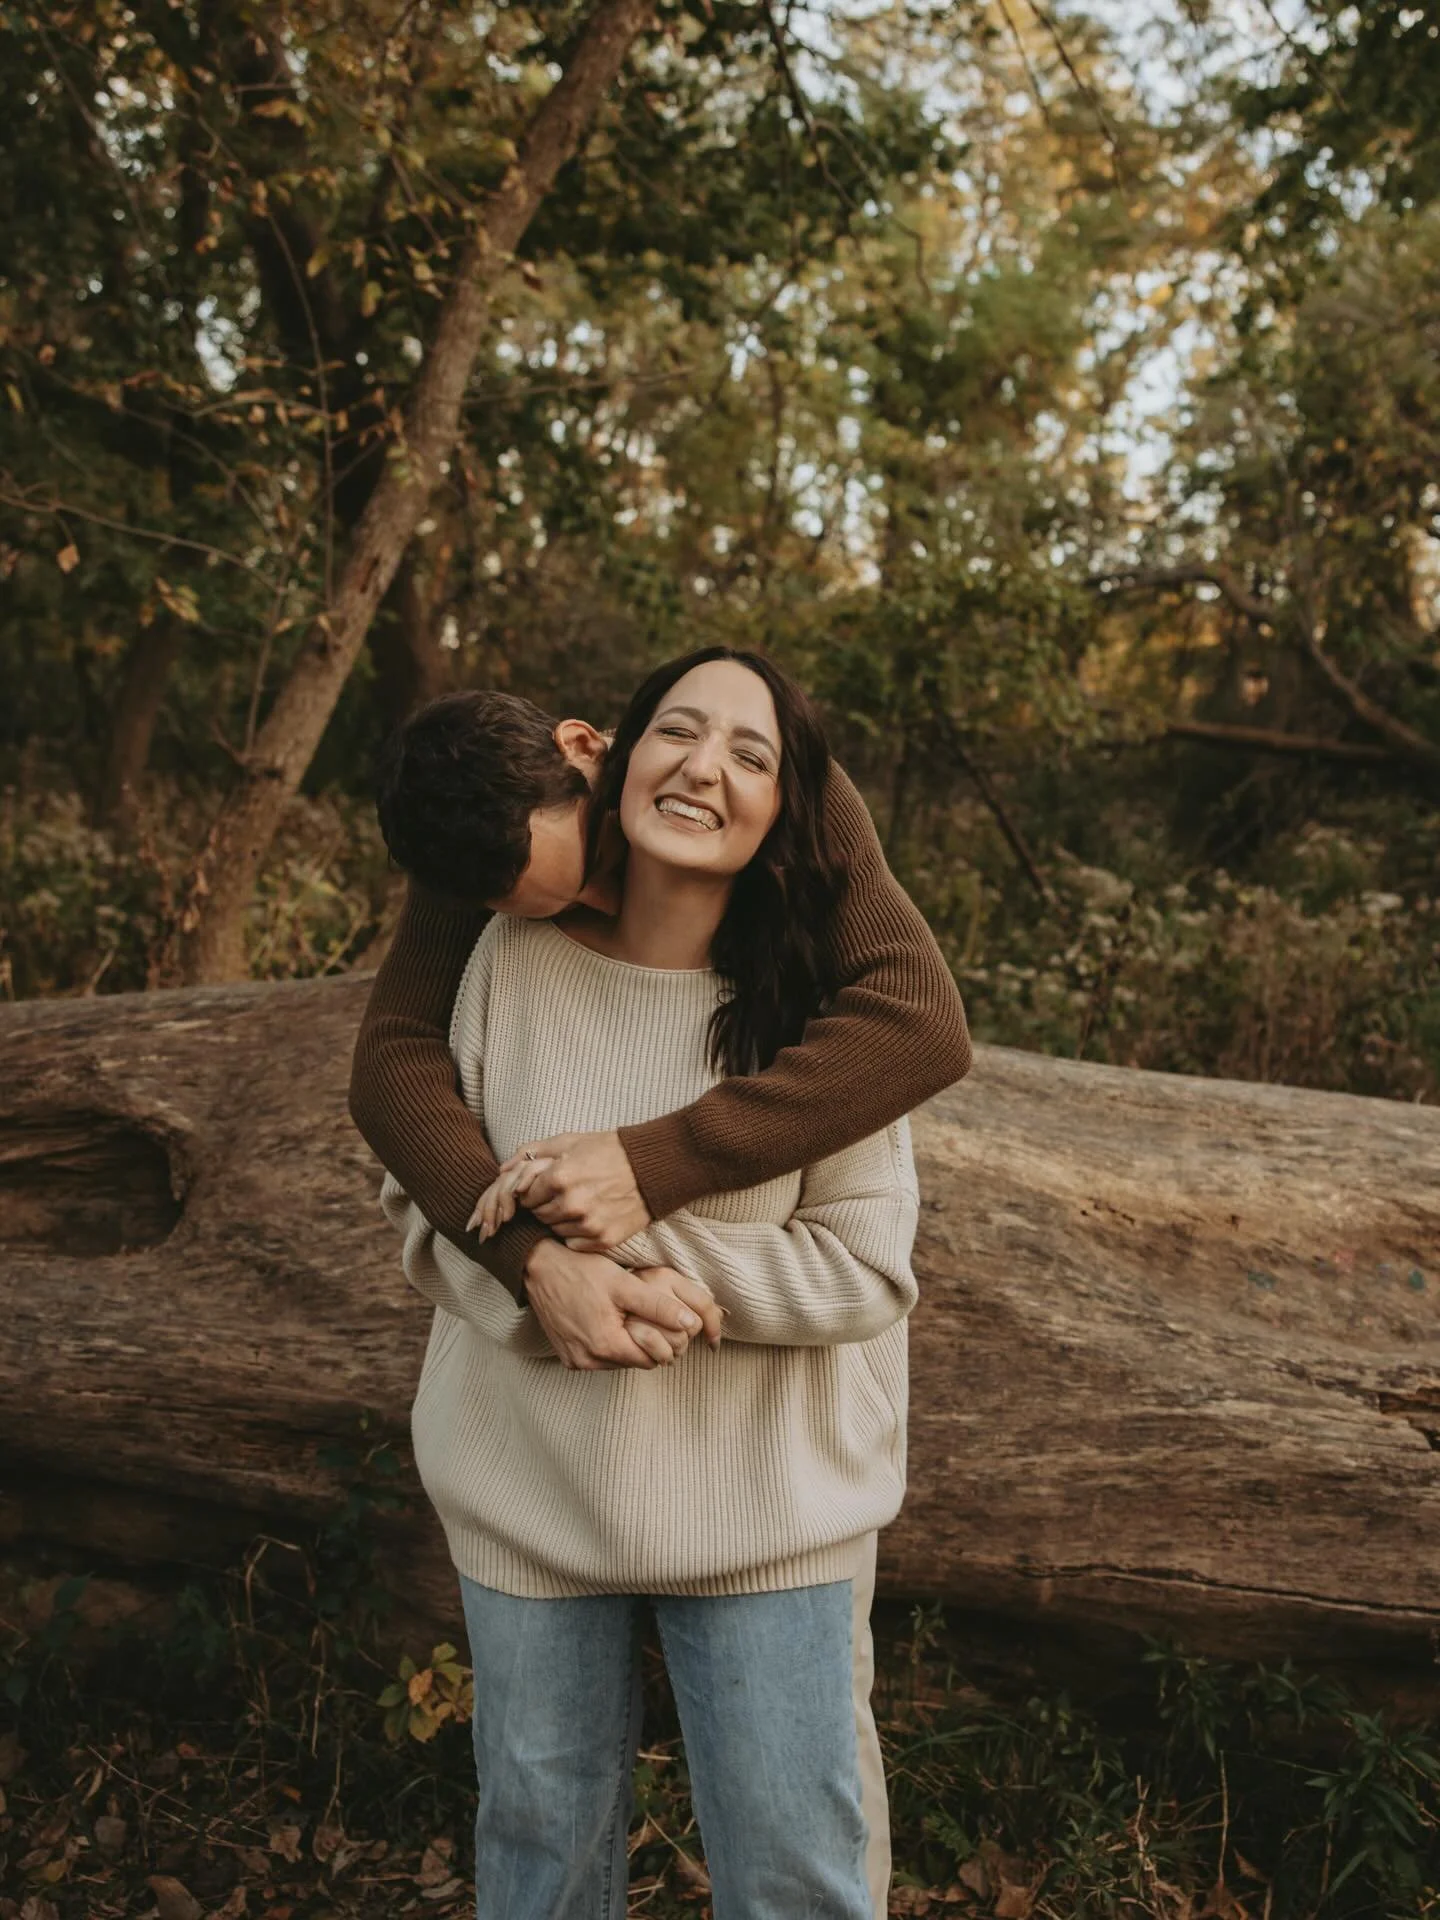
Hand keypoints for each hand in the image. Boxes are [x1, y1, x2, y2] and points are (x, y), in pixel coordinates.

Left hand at [469, 1129, 651, 1250]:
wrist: (652, 1168)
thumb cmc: (609, 1151)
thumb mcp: (569, 1142)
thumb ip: (532, 1152)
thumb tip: (502, 1168)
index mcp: (559, 1177)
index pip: (525, 1196)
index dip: (534, 1191)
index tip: (547, 1185)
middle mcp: (571, 1203)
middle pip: (538, 1215)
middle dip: (545, 1205)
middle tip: (564, 1193)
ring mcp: (588, 1224)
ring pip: (554, 1230)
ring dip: (560, 1219)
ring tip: (579, 1203)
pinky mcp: (603, 1239)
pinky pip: (573, 1243)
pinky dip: (577, 1234)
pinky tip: (590, 1216)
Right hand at [523, 1243, 721, 1370]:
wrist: (538, 1268)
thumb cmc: (583, 1271)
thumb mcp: (625, 1284)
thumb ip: (658, 1306)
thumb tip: (690, 1323)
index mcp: (607, 1346)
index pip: (654, 1358)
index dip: (663, 1339)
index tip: (660, 1318)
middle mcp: (589, 1361)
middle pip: (636, 1362)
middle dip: (645, 1342)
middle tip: (641, 1313)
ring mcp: (576, 1361)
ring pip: (618, 1362)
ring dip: (626, 1343)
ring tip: (623, 1314)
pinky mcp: (567, 1357)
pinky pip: (599, 1358)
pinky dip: (606, 1344)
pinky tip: (604, 1320)